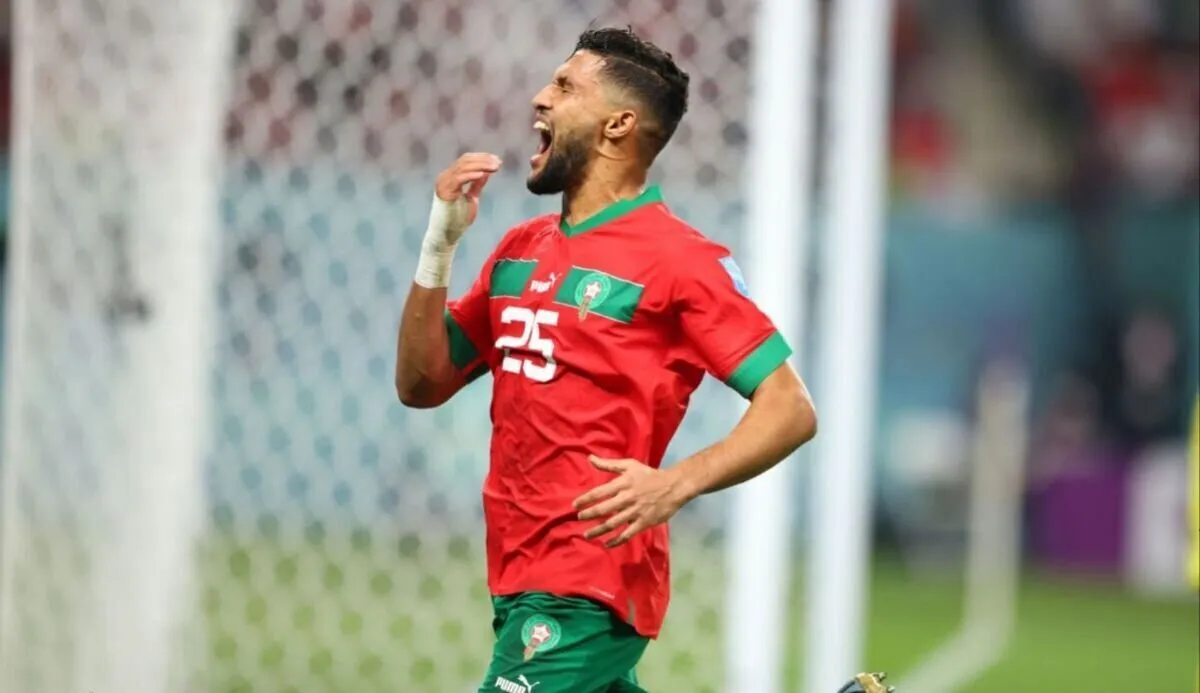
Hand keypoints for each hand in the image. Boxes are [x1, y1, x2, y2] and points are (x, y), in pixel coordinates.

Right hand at [433, 153, 501, 237]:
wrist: (448, 234)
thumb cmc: (458, 219)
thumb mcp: (471, 197)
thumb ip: (477, 184)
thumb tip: (486, 171)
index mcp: (450, 177)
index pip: (466, 160)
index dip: (482, 158)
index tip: (497, 160)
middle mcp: (444, 177)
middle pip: (465, 161)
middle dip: (483, 160)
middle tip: (498, 163)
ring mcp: (443, 183)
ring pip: (463, 167)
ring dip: (481, 165)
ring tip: (495, 167)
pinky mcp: (444, 191)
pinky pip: (459, 179)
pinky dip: (472, 175)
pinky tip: (483, 174)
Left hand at [573, 456, 689, 547]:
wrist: (673, 486)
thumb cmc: (649, 475)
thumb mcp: (629, 465)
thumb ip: (608, 464)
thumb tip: (590, 458)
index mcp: (623, 483)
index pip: (599, 492)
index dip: (585, 499)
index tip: (574, 505)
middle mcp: (627, 498)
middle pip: (604, 509)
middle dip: (589, 515)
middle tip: (579, 518)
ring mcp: (635, 511)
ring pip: (613, 523)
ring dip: (598, 530)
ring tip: (587, 535)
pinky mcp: (644, 522)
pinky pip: (627, 534)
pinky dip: (616, 540)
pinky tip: (607, 544)